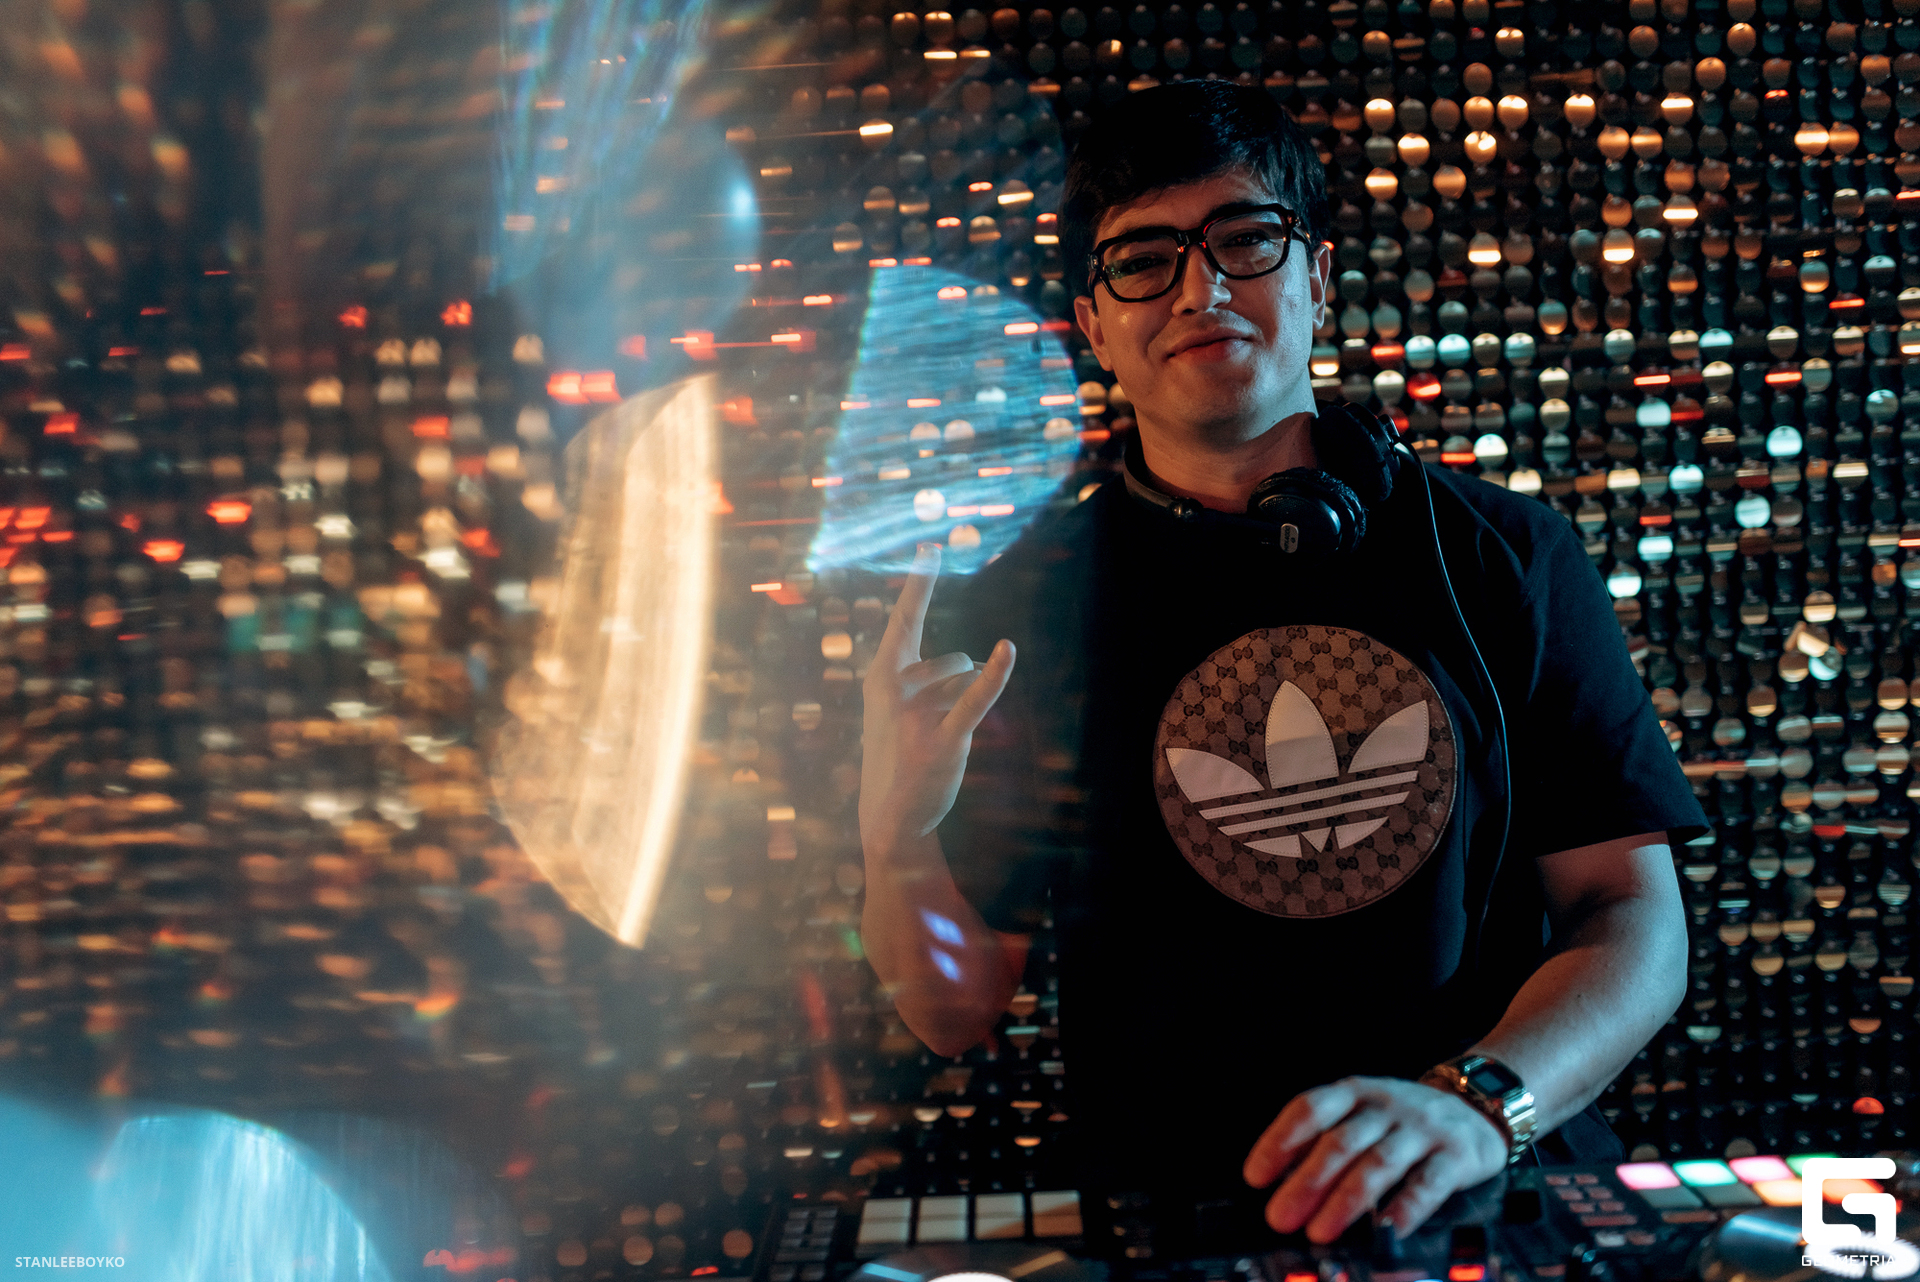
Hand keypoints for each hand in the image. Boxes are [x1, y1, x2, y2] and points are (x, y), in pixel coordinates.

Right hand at [859, 543, 1016, 853]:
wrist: (889, 814)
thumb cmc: (896, 753)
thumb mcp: (894, 708)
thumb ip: (921, 677)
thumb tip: (974, 666)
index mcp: (881, 676)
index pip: (904, 618)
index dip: (920, 581)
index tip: (930, 546)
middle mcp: (895, 690)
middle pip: (953, 661)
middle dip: (959, 685)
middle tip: (932, 724)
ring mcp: (917, 715)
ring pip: (966, 684)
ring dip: (965, 706)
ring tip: (937, 738)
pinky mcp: (943, 739)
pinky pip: (974, 699)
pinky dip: (995, 675)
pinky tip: (1008, 650)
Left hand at [1242, 1076, 1507, 1243]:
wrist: (1478, 1104)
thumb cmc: (1407, 1118)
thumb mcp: (1364, 1113)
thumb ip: (1328, 1138)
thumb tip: (1283, 1180)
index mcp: (1355, 1092)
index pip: (1309, 1109)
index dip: (1279, 1141)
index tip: (1255, 1176)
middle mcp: (1385, 1106)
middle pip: (1339, 1142)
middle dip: (1306, 1182)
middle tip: (1280, 1216)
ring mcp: (1421, 1129)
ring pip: (1378, 1163)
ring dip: (1345, 1200)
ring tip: (1320, 1229)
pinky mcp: (1455, 1156)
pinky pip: (1427, 1183)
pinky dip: (1405, 1207)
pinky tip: (1386, 1229)